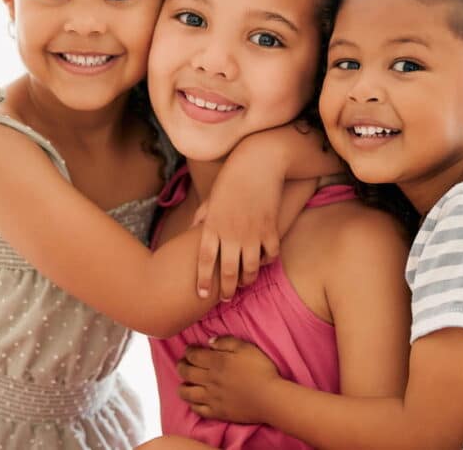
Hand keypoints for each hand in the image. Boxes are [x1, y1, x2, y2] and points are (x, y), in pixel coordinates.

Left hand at [176, 336, 280, 423]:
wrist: (270, 398)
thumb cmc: (261, 370)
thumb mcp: (246, 348)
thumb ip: (226, 342)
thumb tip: (209, 341)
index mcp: (216, 362)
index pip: (193, 355)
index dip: (188, 351)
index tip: (189, 350)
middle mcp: (209, 380)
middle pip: (186, 372)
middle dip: (181, 365)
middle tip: (182, 363)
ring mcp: (211, 398)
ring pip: (186, 393)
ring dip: (181, 386)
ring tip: (183, 383)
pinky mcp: (217, 412)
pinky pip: (197, 409)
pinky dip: (192, 404)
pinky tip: (193, 401)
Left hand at [194, 156, 282, 300]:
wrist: (258, 162)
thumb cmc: (232, 178)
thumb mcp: (212, 197)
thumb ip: (202, 216)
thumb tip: (192, 229)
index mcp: (212, 225)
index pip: (204, 261)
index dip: (203, 281)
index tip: (201, 295)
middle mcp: (231, 233)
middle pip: (227, 272)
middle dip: (225, 290)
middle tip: (225, 298)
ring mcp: (252, 233)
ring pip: (250, 269)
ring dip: (247, 280)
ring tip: (244, 284)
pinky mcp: (270, 229)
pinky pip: (270, 255)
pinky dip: (266, 261)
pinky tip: (262, 262)